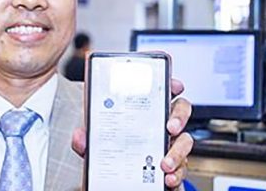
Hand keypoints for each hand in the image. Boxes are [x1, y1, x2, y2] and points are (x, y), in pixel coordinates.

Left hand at [71, 78, 193, 189]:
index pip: (162, 90)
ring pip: (185, 141)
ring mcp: (170, 145)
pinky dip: (177, 175)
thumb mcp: (97, 140)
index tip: (174, 84)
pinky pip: (182, 169)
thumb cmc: (114, 149)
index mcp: (145, 109)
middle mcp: (161, 124)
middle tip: (170, 126)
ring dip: (177, 152)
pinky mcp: (173, 167)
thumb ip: (88, 137)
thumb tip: (80, 137)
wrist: (119, 180)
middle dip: (179, 116)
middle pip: (181, 110)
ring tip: (164, 163)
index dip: (171, 84)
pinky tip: (167, 178)